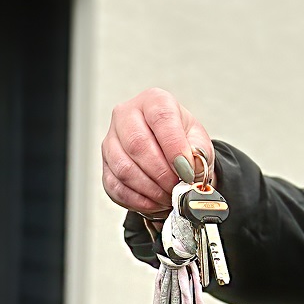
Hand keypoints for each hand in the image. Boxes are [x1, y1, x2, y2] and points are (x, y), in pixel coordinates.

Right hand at [102, 88, 215, 215]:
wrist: (169, 154)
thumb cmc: (183, 142)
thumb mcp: (199, 142)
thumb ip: (199, 153)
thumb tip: (191, 168)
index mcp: (154, 101)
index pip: (161, 118)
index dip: (174, 147)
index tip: (186, 171)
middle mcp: (127, 115)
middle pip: (137, 144)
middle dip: (161, 174)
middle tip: (177, 188)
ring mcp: (111, 140)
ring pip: (124, 168)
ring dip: (150, 190)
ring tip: (168, 197)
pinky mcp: (105, 165)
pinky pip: (116, 186)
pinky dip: (138, 200)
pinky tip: (154, 202)